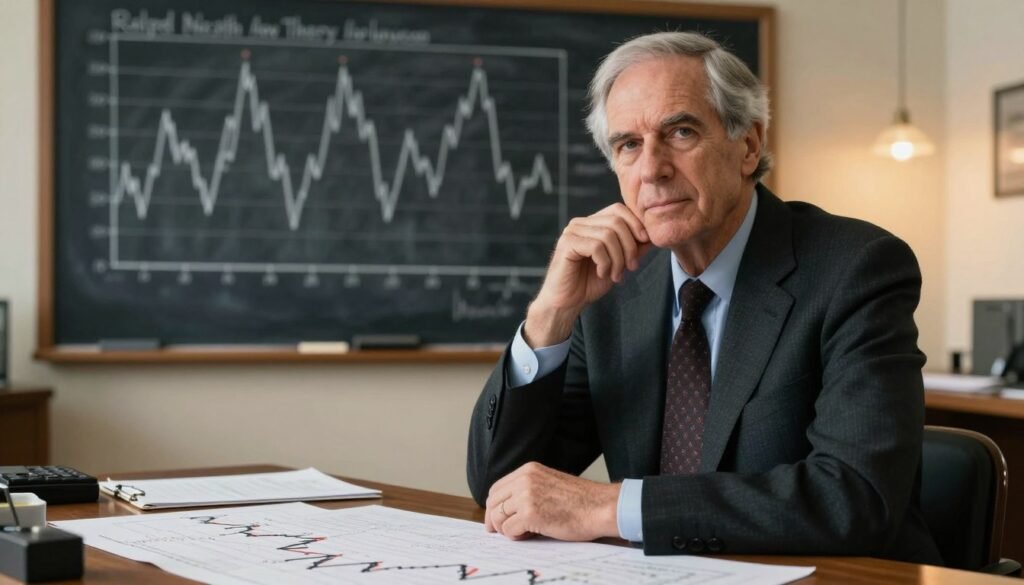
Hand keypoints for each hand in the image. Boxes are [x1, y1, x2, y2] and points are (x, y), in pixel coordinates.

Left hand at [484, 462, 619, 541]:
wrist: (600, 507)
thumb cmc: (581, 501)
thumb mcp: (549, 484)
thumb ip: (529, 489)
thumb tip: (508, 508)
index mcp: (528, 470)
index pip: (497, 488)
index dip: (494, 506)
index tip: (495, 519)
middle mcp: (524, 479)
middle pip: (493, 502)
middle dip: (494, 519)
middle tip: (499, 531)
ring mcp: (526, 495)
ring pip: (497, 517)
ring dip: (506, 529)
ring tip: (522, 533)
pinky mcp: (530, 513)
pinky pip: (508, 529)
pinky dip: (515, 536)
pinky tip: (529, 535)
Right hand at [525, 204, 651, 345]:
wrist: (567, 303)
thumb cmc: (590, 283)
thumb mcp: (619, 264)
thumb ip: (633, 249)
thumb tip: (653, 236)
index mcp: (592, 223)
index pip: (619, 209)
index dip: (636, 224)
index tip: (645, 243)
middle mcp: (581, 223)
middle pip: (617, 221)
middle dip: (630, 246)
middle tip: (632, 267)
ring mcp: (572, 232)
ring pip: (608, 235)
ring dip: (618, 259)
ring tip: (616, 275)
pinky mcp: (567, 244)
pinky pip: (596, 246)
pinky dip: (605, 263)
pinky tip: (602, 273)